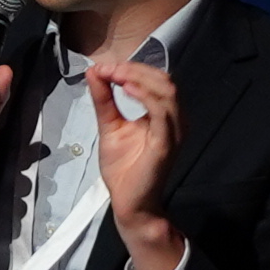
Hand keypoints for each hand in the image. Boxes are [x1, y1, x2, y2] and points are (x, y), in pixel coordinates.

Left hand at [86, 55, 186, 269]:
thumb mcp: (109, 126)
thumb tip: (95, 71)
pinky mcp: (167, 143)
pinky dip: (144, 95)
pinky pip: (161, 112)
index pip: (156, 80)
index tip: (104, 67)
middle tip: (107, 68)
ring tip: (113, 74)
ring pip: (166, 91)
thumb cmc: (124, 169)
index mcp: (164, 114)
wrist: (129, 203)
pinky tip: (124, 88)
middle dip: (134, 69)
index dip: (131, 68)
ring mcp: (173, 131)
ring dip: (138, 78)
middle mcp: (174, 120)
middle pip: (164, 80)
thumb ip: (104, 99)